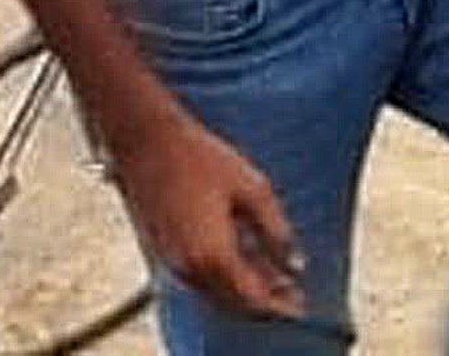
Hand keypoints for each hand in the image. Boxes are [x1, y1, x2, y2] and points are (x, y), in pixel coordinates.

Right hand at [115, 111, 305, 323]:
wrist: (147, 141)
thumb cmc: (200, 158)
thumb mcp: (252, 190)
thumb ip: (277, 232)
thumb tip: (296, 266)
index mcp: (213, 256)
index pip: (253, 300)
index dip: (280, 307)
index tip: (301, 306)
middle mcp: (190, 268)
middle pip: (234, 304)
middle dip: (265, 304)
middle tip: (292, 295)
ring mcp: (173, 262)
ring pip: (217, 294)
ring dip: (245, 292)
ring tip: (274, 278)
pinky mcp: (164, 252)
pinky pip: (200, 279)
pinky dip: (225, 278)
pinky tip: (243, 259)